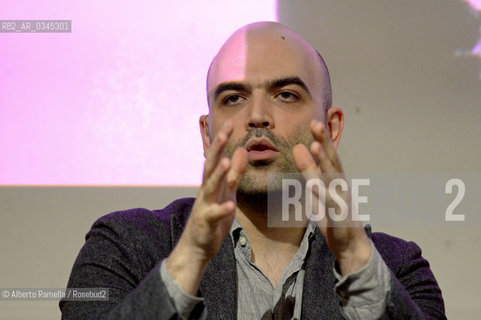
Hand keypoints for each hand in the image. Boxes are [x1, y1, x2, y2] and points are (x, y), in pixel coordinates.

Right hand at [166, 121, 246, 293]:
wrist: (197, 246)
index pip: (218, 156)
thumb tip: (241, 150)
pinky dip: (221, 210)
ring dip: (217, 174)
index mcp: (213, 181)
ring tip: (224, 161)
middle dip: (217, 148)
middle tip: (224, 131)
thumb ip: (234, 173)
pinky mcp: (206, 222)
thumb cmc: (213, 217)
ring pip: (210, 187)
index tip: (232, 122)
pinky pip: (214, 215)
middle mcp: (207, 190)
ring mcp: (205, 205)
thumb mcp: (227, 192)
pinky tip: (229, 206)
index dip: (223, 140)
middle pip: (211, 165)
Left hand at [293, 120, 370, 274]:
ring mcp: (342, 200)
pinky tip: (312, 182)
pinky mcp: (340, 216)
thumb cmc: (335, 219)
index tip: (314, 122)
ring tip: (314, 144)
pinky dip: (321, 191)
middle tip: (316, 123)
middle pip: (332, 161)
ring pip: (331, 177)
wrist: (351, 247)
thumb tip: (301, 153)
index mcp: (336, 181)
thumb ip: (311, 175)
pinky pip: (329, 202)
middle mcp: (341, 187)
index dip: (322, 140)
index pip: (329, 157)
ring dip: (323, 160)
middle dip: (324, 142)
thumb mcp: (319, 195)